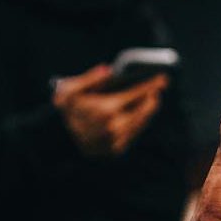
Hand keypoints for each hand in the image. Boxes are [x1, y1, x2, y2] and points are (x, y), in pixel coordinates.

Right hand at [52, 64, 166, 157]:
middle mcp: (114, 126)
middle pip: (144, 109)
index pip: (136, 93)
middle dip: (153, 96)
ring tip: (152, 97)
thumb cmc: (65, 111)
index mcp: (106, 109)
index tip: (162, 78)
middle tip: (159, 86)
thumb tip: (108, 70)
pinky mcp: (116, 149)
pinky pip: (134, 132)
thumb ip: (89, 78)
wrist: (58, 140)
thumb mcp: (69, 90)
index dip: (151, 84)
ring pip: (141, 121)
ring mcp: (116, 140)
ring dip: (148, 109)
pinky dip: (140, 121)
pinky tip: (141, 112)